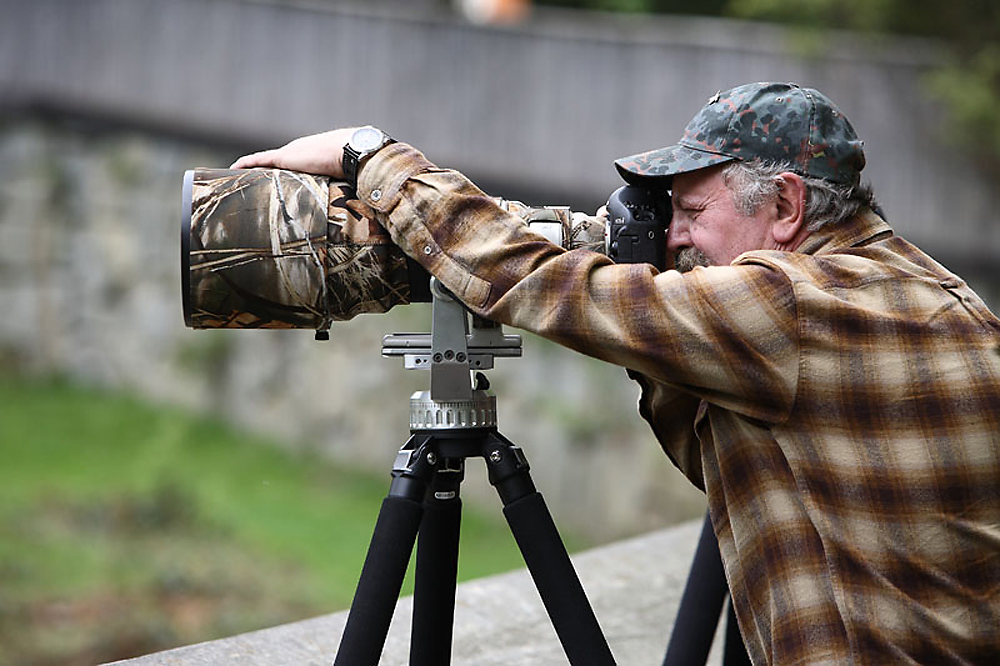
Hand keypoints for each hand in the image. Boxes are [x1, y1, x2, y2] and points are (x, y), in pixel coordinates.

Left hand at [229, 128, 357, 177]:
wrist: (351, 151)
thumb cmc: (353, 166)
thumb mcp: (344, 178)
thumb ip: (341, 188)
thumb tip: (352, 208)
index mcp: (311, 156)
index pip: (291, 165)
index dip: (280, 173)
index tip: (273, 182)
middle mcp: (297, 152)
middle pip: (274, 164)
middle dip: (262, 172)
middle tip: (250, 184)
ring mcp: (289, 154)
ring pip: (264, 163)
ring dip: (251, 170)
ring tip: (238, 179)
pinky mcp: (282, 157)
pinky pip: (257, 161)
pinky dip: (244, 165)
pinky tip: (233, 170)